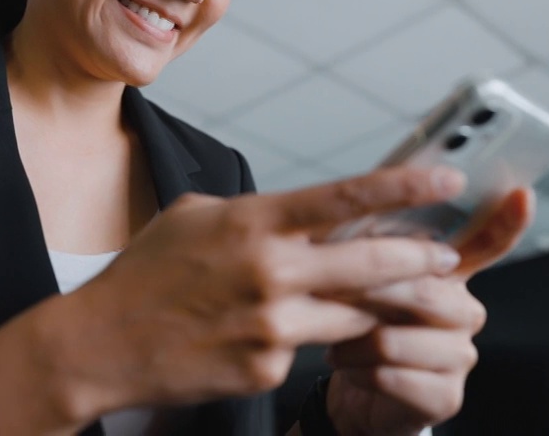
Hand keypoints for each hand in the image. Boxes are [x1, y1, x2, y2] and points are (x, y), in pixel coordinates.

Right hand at [53, 166, 470, 420]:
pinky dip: (313, 338)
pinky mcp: (268, 368)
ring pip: (356, 313)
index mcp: (253, 222)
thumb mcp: (195, 217)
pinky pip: (312, 348)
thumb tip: (297, 215)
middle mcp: (271, 271)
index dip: (405, 187)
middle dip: (421, 257)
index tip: (446, 181)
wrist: (103, 344)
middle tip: (446, 255)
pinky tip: (285, 331)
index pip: (346, 197)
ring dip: (374, 304)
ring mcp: (273, 325)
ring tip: (385, 296)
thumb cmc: (146, 274)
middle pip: (374, 261)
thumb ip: (253, 214)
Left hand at [323, 188, 534, 434]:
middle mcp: (466, 312)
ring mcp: (461, 356)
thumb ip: (370, 250)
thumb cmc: (362, 326)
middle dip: (365, 293)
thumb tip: (356, 215)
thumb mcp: (362, 282)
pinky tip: (351, 368)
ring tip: (337, 341)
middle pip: (421, 291)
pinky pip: (388, 376)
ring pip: (393, 339)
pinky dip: (355, 371)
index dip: (507, 221)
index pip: (488, 243)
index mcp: (451, 276)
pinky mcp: (445, 395)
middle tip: (328, 295)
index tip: (521, 194)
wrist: (358, 392)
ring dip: (350, 340)